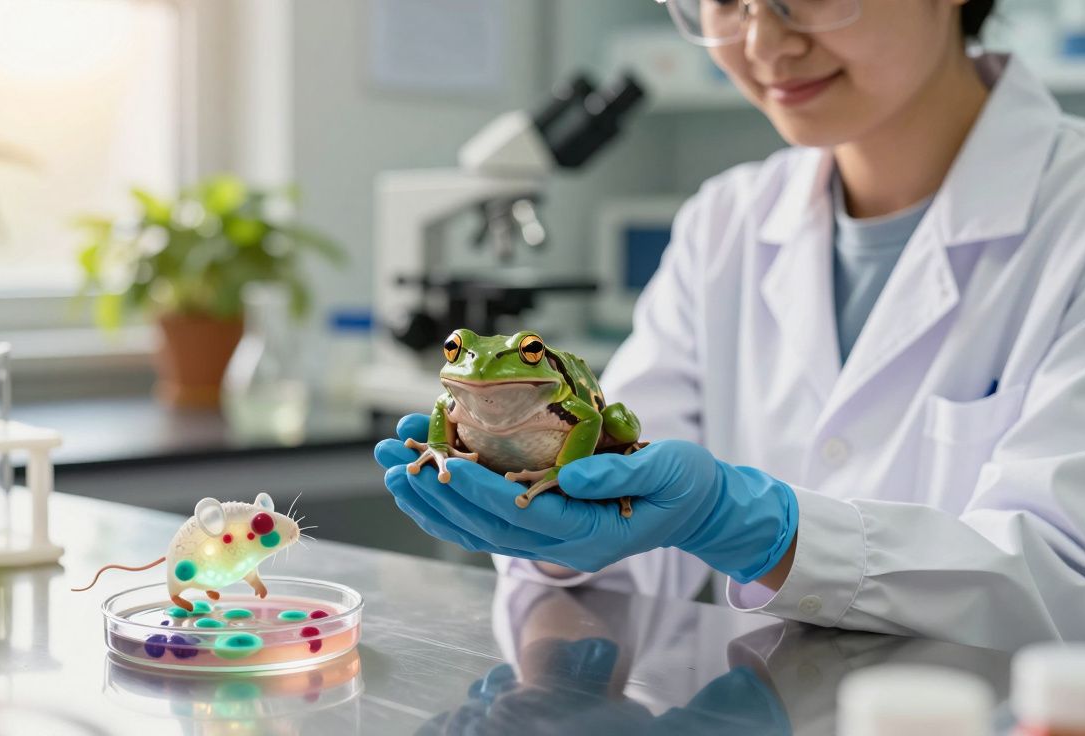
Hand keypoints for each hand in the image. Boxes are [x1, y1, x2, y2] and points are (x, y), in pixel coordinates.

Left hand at [374, 414, 797, 581]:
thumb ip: (622, 475)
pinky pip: (483, 519)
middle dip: (432, 489)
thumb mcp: (670, 472)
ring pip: (473, 525)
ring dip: (428, 495)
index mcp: (588, 534)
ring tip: (389, 461)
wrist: (695, 507)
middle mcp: (558, 545)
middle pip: (481, 524)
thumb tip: (573, 474)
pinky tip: (421, 473)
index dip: (478, 489)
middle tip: (390, 455)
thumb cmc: (686, 485)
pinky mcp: (539, 525)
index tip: (442, 461)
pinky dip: (447, 499)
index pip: (521, 514)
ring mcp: (546, 539)